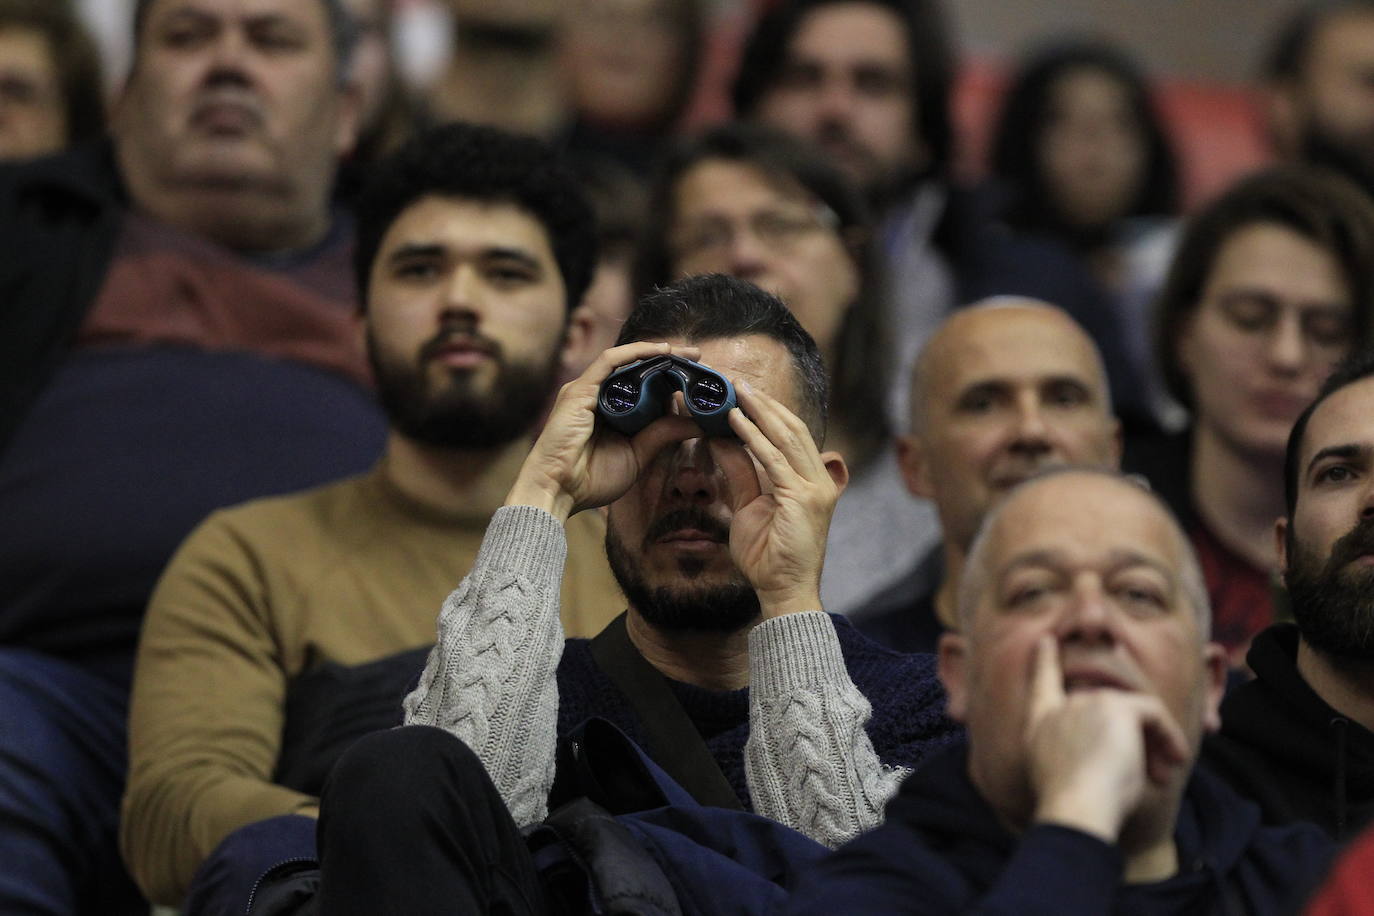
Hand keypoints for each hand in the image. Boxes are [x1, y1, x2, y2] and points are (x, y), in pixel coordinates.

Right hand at [505, 341, 701, 520]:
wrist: (557, 490)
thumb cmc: (592, 479)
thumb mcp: (638, 454)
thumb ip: (663, 435)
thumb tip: (698, 424)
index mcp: (612, 411)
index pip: (644, 385)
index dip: (670, 377)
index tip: (697, 375)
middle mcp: (599, 395)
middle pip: (637, 369)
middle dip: (668, 360)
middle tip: (697, 357)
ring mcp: (587, 390)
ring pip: (626, 361)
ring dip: (656, 352)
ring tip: (683, 352)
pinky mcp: (580, 390)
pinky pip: (610, 361)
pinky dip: (635, 352)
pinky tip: (659, 351)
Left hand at [718, 380, 844, 617]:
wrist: (782, 590)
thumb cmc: (768, 555)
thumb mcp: (749, 505)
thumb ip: (740, 472)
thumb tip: (721, 440)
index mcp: (813, 480)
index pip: (793, 436)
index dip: (770, 412)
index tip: (743, 394)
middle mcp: (821, 480)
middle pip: (793, 429)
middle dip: (765, 403)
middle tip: (738, 382)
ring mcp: (815, 489)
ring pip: (787, 437)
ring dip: (760, 411)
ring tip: (736, 391)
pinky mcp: (803, 499)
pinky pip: (775, 460)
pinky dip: (754, 437)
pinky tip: (736, 421)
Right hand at [1026, 637, 1189, 842]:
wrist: (1076, 810)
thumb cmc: (1074, 807)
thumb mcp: (1067, 774)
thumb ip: (1079, 751)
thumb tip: (1115, 744)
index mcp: (1040, 724)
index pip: (1042, 683)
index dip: (1045, 661)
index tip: (1046, 641)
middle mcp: (1060, 707)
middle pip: (1106, 702)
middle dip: (1137, 729)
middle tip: (1158, 769)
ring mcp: (1087, 701)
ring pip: (1134, 711)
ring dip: (1153, 743)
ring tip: (1161, 776)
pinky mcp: (1116, 706)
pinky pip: (1154, 712)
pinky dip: (1169, 737)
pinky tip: (1172, 762)